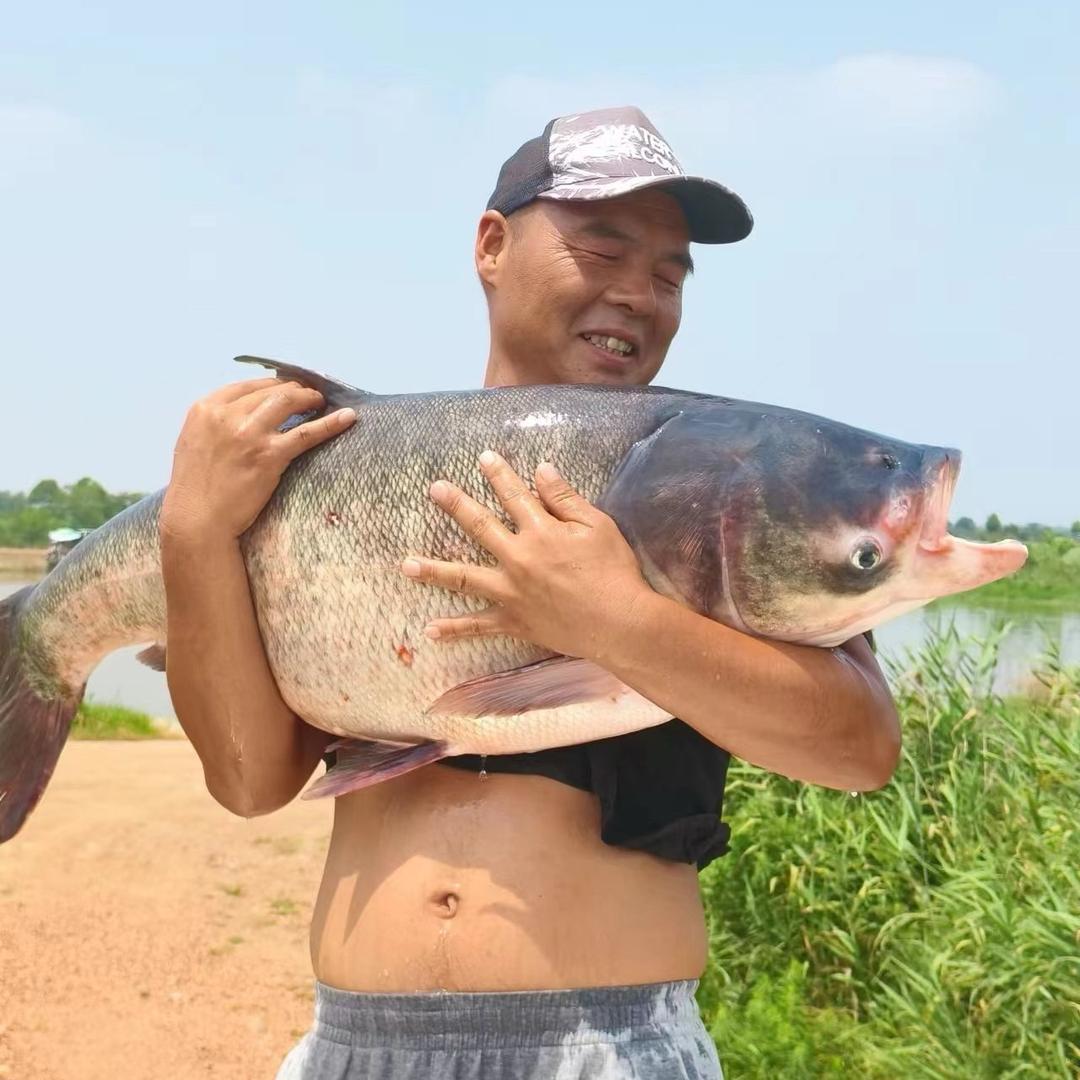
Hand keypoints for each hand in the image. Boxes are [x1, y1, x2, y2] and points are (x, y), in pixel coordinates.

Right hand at [160, 377, 355, 544]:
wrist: (197, 521)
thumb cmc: (195, 488)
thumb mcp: (194, 442)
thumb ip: (216, 423)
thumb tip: (244, 413)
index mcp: (205, 408)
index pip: (247, 385)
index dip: (272, 385)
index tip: (287, 388)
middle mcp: (225, 415)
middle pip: (270, 390)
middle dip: (295, 389)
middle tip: (310, 395)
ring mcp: (248, 433)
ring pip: (289, 401)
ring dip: (310, 398)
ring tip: (322, 402)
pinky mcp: (269, 454)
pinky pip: (307, 433)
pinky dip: (331, 423)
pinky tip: (348, 418)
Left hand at [400, 450, 651, 660]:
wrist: (619, 624)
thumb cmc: (614, 572)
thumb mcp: (598, 527)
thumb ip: (566, 499)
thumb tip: (541, 470)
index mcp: (540, 532)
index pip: (514, 495)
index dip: (499, 474)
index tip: (483, 457)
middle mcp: (518, 559)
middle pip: (479, 527)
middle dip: (456, 505)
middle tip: (435, 489)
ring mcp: (511, 593)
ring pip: (464, 578)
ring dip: (433, 570)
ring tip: (405, 565)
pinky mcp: (515, 621)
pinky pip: (479, 626)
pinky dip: (454, 629)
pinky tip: (430, 630)